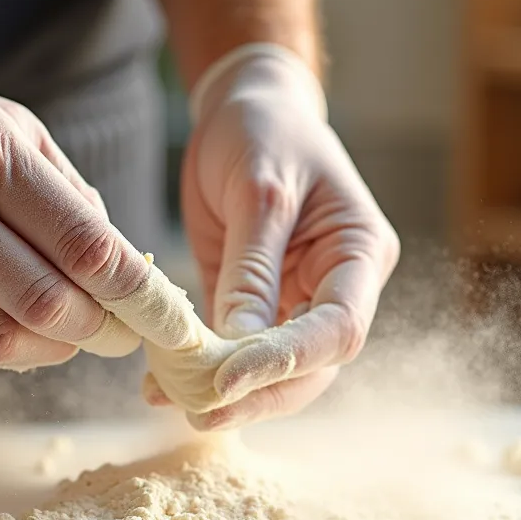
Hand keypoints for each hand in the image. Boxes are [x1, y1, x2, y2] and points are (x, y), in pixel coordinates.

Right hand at [0, 31, 148, 373]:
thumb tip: (124, 267)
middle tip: (117, 332)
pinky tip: (14, 332)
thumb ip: (67, 194)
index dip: (134, 291)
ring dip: (49, 352)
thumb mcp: (5, 124)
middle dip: (97, 330)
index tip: (157, 311)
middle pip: (43, 304)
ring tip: (67, 336)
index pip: (82, 244)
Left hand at [161, 44, 400, 428]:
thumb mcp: (258, 189)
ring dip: (226, 394)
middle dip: (257, 395)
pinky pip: (235, 351)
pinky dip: (200, 370)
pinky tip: (160, 385)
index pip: (338, 330)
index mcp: (360, 253)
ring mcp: (297, 301)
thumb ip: (252, 268)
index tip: (227, 381)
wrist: (246, 107)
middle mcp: (337, 287)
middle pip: (312, 367)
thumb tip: (239, 346)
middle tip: (199, 412)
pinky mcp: (255, 304)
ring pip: (275, 371)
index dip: (286, 363)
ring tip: (169, 401)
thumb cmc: (264, 129)